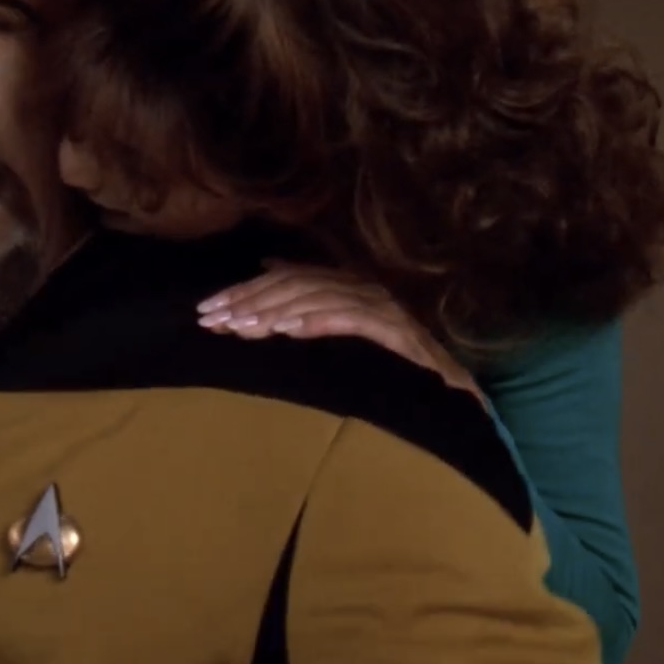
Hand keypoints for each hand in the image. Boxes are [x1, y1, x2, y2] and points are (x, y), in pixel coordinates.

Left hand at [197, 260, 482, 400]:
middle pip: (295, 285)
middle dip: (247, 301)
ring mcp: (382, 308)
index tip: (207, 311)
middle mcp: (364, 290)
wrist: (456, 394)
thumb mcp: (346, 336)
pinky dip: (316, 321)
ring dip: (272, 311)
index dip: (244, 293)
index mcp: (348, 288)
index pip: (287, 280)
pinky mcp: (397, 331)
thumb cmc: (398, 370)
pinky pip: (349, 319)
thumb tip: (267, 269)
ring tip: (238, 327)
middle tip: (210, 319)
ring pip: (316, 298)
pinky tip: (286, 331)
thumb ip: (311, 308)